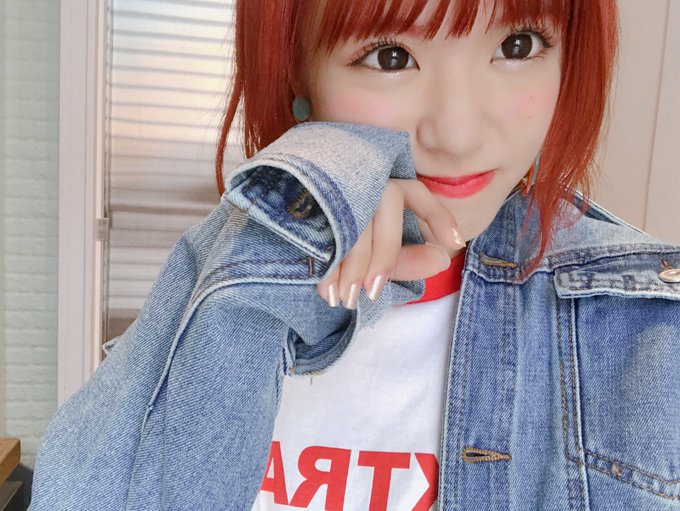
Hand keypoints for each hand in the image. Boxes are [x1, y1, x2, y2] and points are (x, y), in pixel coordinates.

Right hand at [316, 178, 464, 308]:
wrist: (278, 219)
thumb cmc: (336, 239)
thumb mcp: (373, 255)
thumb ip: (405, 260)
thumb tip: (441, 259)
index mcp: (381, 185)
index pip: (414, 193)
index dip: (437, 216)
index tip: (455, 245)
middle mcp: (361, 178)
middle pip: (385, 207)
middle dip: (384, 255)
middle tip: (372, 293)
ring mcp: (332, 183)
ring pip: (354, 218)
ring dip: (352, 265)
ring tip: (345, 300)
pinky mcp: (304, 197)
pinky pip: (321, 229)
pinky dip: (326, 265)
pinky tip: (326, 290)